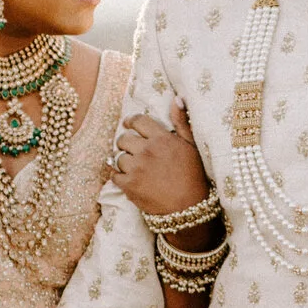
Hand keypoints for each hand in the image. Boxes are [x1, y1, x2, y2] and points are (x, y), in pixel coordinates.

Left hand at [112, 103, 210, 221]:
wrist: (189, 208)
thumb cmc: (193, 176)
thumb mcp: (191, 146)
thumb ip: (181, 121)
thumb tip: (176, 98)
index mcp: (162, 138)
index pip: (137, 121)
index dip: (131, 121)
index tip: (129, 125)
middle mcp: (147, 151)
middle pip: (123, 138)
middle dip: (126, 142)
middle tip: (132, 149)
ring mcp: (136, 168)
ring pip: (118, 156)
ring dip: (123, 159)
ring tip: (133, 165)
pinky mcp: (129, 186)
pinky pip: (113, 174)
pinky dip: (118, 175)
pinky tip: (128, 177)